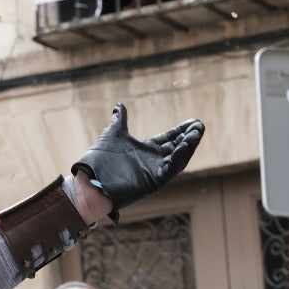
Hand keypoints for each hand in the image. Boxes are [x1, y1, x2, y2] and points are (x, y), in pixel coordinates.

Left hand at [72, 104, 204, 217]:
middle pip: (177, 148)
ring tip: (197, 133)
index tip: (193, 121)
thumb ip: (120, 120)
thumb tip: (119, 106)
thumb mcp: (113, 134)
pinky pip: (169, 170)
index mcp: (146, 150)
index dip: (181, 130)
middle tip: (199, 125)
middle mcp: (152, 161)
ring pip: (178, 159)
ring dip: (188, 146)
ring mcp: (154, 172)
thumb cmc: (99, 159)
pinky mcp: (152, 182)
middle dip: (189, 137)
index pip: (169, 139)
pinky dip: (178, 158)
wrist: (89, 180)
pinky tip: (184, 146)